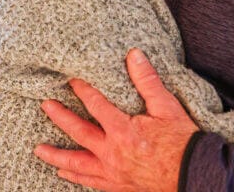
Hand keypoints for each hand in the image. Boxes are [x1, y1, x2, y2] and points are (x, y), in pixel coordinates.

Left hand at [34, 48, 198, 191]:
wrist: (194, 176)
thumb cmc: (182, 141)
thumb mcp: (167, 106)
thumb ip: (147, 81)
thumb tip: (133, 55)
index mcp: (123, 131)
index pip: (96, 105)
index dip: (82, 90)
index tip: (71, 79)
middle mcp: (112, 153)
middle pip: (79, 133)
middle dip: (60, 118)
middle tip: (45, 105)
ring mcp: (113, 173)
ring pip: (78, 163)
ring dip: (57, 156)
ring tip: (39, 149)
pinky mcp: (118, 186)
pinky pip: (90, 182)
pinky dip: (75, 177)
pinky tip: (64, 175)